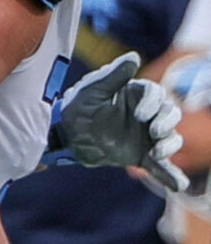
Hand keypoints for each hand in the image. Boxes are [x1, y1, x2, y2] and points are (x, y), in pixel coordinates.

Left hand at [53, 52, 183, 190]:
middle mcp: (146, 115)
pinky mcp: (140, 155)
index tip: (140, 114)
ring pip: (170, 138)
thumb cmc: (76, 107)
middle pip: (171, 115)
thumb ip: (114, 75)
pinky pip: (159, 166)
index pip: (156, 95)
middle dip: (167, 123)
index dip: (153, 103)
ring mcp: (145, 136)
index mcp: (136, 96)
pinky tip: (180, 187)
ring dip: (170, 146)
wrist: (65, 136)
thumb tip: (134, 57)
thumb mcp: (93, 89)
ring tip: (157, 153)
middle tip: (154, 132)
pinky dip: (170, 176)